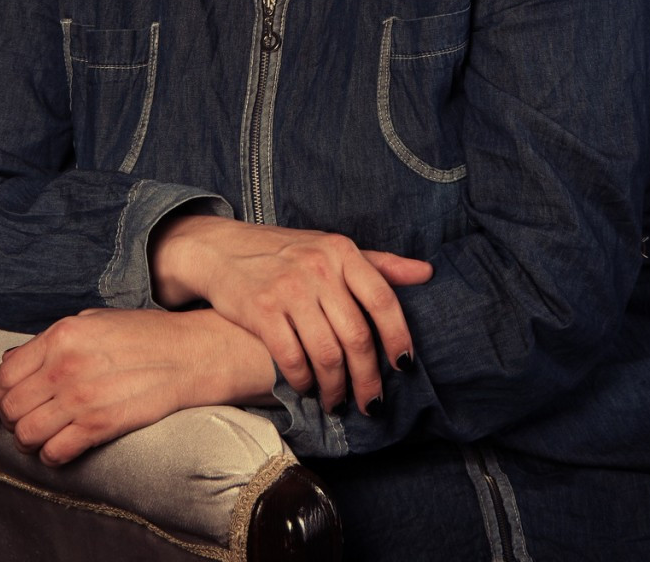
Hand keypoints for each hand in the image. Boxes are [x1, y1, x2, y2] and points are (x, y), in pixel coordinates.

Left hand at [0, 306, 274, 465]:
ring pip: (26, 434)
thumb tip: (11, 361)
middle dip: (10, 421)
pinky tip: (61, 448)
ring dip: (27, 441)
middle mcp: (65, 365)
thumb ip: (53, 340)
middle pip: (11, 407)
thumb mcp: (94, 321)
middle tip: (21, 423)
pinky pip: (55, 451)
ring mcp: (82, 396)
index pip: (4, 374)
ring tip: (40, 437)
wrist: (191, 353)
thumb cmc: (144, 335)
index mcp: (62, 334)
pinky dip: (51, 455)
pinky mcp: (101, 423)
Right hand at [150, 216, 432, 414]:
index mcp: (341, 251)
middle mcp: (318, 267)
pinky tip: (308, 388)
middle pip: (357, 336)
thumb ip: (379, 263)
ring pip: (327, 354)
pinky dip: (304, 382)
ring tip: (338, 401)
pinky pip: (293, 359)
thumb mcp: (331, 248)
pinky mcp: (261, 310)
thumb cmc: (286, 252)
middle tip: (370, 402)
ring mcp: (289, 289)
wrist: (222, 249)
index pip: (382, 299)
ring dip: (336, 387)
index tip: (404, 367)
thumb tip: (427, 273)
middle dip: (368, 378)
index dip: (398, 337)